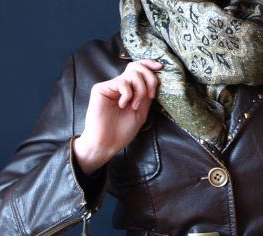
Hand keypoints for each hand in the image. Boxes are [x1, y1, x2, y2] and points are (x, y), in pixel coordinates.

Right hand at [73, 59, 163, 174]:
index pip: (139, 70)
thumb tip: (156, 80)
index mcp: (129, 90)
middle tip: (151, 95)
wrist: (106, 143)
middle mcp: (119, 86)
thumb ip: (147, 96)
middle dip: (150, 78)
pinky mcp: (101, 89)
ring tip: (135, 106)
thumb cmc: (122, 132)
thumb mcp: (142, 112)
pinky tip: (123, 105)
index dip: (149, 64)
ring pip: (132, 74)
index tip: (161, 67)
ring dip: (140, 90)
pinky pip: (122, 82)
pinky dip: (128, 94)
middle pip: (137, 66)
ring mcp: (110, 86)